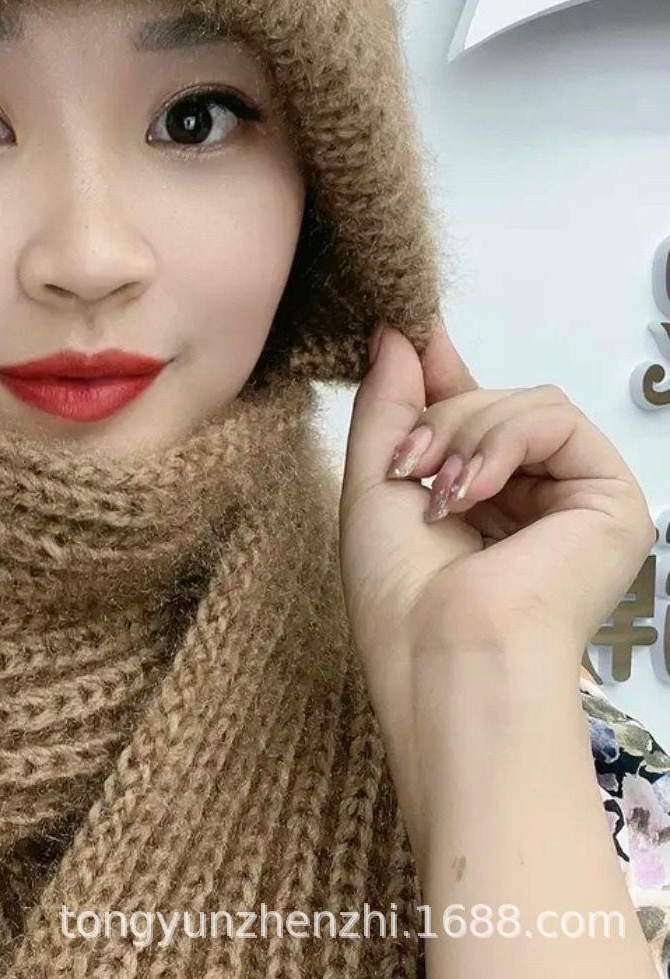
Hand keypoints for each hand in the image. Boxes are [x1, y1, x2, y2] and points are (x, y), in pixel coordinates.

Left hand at [338, 315, 655, 682]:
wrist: (445, 658)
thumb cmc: (401, 597)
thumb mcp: (375, 482)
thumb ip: (390, 403)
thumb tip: (397, 330)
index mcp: (483, 503)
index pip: (472, 415)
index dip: (440, 372)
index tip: (406, 331)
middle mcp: (534, 501)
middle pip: (491, 402)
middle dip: (437, 419)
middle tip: (407, 466)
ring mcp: (575, 499)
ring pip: (522, 403)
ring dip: (464, 432)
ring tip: (438, 490)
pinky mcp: (613, 499)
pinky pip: (555, 418)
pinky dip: (502, 440)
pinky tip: (473, 489)